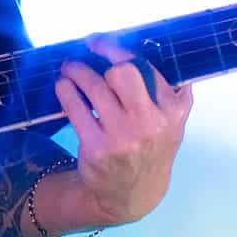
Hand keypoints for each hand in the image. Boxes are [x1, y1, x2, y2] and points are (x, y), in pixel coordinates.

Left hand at [52, 36, 192, 227]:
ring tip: (69, 68)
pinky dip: (65, 91)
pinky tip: (63, 86)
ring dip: (76, 71)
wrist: (131, 195)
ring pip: (94, 87)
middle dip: (100, 58)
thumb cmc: (150, 149)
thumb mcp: (173, 125)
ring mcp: (123, 137)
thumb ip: (173, 93)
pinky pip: (75, 108)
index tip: (100, 42)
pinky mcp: (97, 149)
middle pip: (122, 73)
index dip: (118, 50)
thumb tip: (166, 52)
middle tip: (84, 53)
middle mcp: (151, 123)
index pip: (145, 68)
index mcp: (172, 112)